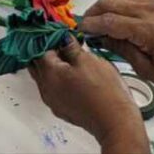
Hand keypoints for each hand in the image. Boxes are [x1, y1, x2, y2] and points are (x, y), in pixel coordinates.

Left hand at [29, 39, 148, 151]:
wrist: (116, 122)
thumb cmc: (104, 92)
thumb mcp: (88, 60)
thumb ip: (70, 46)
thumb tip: (63, 37)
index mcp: (49, 74)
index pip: (39, 48)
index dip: (48, 37)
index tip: (55, 30)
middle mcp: (46, 89)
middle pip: (37, 63)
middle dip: (46, 50)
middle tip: (59, 40)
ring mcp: (53, 101)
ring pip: (44, 77)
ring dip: (51, 64)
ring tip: (67, 54)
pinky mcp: (62, 109)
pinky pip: (53, 88)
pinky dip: (57, 78)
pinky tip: (72, 72)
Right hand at [81, 0, 153, 94]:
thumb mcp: (147, 70)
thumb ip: (121, 50)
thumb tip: (98, 37)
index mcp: (150, 31)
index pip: (111, 21)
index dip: (92, 25)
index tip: (80, 31)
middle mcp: (151, 10)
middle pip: (110, 2)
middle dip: (93, 13)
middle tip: (87, 28)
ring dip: (102, 3)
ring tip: (98, 19)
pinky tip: (111, 10)